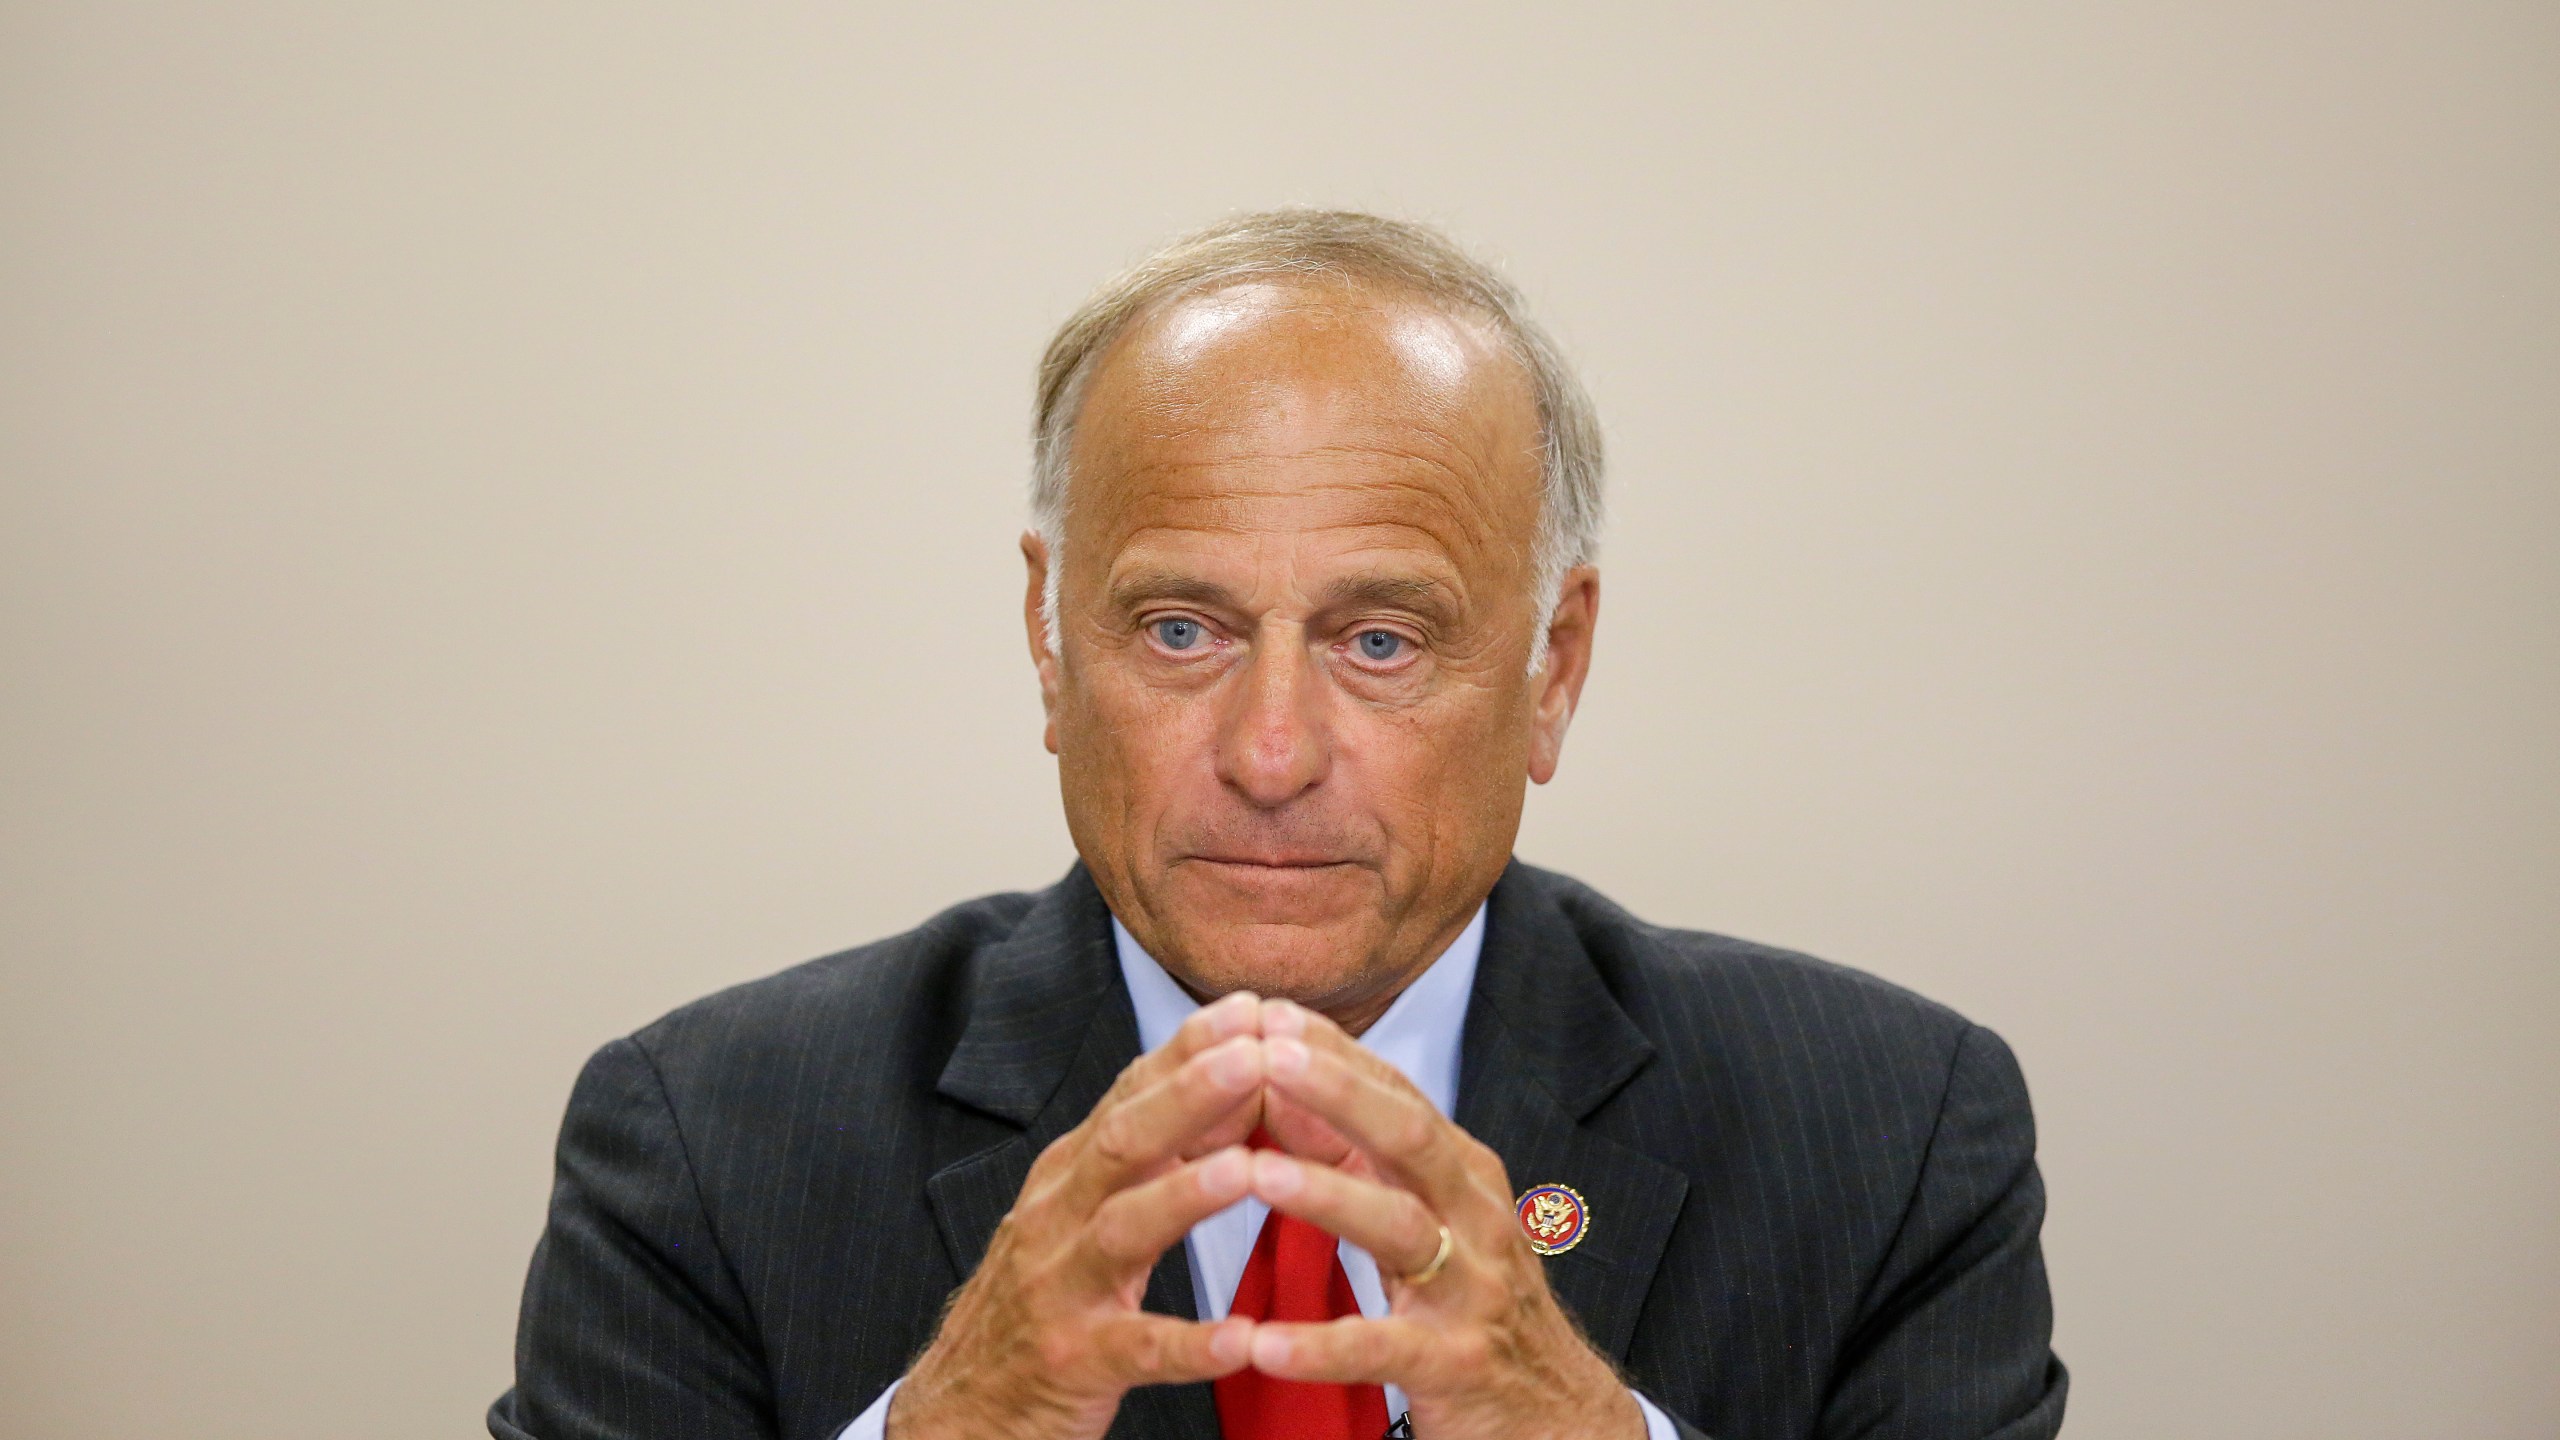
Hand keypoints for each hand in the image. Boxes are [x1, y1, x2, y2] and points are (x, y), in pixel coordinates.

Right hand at [889, 992, 1268, 1439]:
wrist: (961, 1408)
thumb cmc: (1047, 1299)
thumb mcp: (1087, 1212)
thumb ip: (1150, 1154)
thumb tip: (1233, 1083)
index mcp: (1071, 1175)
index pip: (1131, 1095)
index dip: (1188, 1050)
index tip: (1251, 1006)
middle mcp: (1059, 1217)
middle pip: (1124, 1142)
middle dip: (1190, 1094)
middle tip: (1256, 1052)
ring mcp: (1060, 1289)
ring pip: (1122, 1230)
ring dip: (1185, 1197)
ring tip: (1246, 1170)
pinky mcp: (1071, 1363)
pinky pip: (1135, 1351)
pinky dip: (1188, 1344)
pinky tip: (1242, 1340)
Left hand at [1245, 998, 1647, 1439]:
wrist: (1561, 1419)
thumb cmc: (1476, 1307)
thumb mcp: (1430, 1223)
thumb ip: (1363, 1162)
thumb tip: (1280, 1096)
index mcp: (1463, 1176)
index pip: (1398, 1095)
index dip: (1335, 1053)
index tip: (1267, 1011)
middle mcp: (1477, 1219)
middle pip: (1409, 1138)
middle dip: (1337, 1091)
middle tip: (1265, 1054)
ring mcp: (1474, 1291)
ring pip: (1401, 1229)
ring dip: (1327, 1196)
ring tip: (1255, 1174)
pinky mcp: (1459, 1365)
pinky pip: (1386, 1350)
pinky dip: (1324, 1346)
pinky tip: (1263, 1342)